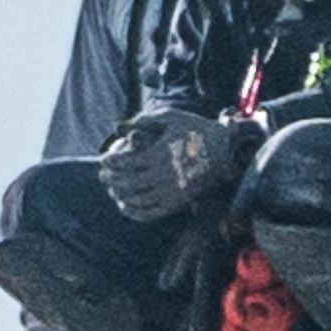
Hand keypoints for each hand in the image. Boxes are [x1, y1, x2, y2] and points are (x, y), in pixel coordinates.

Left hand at [98, 107, 245, 224]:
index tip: (103, 159)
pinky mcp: (178, 202)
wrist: (227, 150)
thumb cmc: (199, 131)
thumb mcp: (173, 117)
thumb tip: (127, 125)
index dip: (110, 162)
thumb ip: (148, 119)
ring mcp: (170, 191)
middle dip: (110, 179)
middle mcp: (162, 175)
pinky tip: (127, 207)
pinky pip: (151, 213)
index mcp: (158, 155)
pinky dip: (135, 212)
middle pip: (126, 182)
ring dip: (120, 196)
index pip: (124, 163)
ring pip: (136, 200)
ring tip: (114, 191)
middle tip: (103, 175)